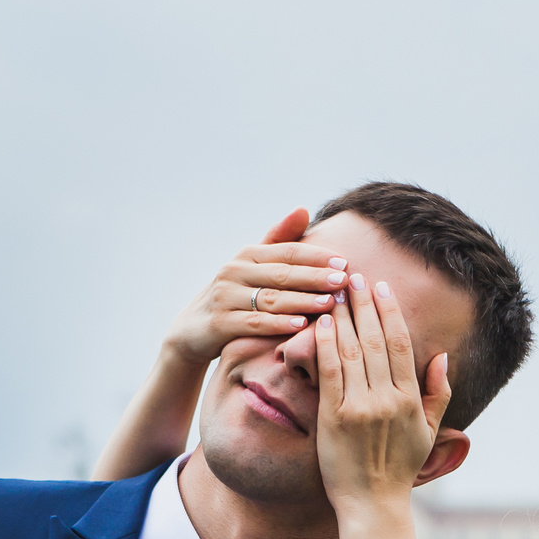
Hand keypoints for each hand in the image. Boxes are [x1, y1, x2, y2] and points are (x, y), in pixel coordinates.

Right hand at [159, 209, 347, 365]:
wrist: (193, 330)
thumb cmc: (235, 295)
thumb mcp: (253, 266)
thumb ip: (279, 240)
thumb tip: (303, 209)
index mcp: (248, 255)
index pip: (288, 252)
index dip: (317, 257)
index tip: (345, 263)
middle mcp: (235, 271)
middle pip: (282, 274)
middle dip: (315, 277)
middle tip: (344, 281)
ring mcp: (225, 296)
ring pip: (271, 298)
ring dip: (302, 300)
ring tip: (329, 303)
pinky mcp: (220, 322)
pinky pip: (254, 323)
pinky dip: (278, 324)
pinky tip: (300, 325)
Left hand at [315, 273, 451, 513]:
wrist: (372, 504)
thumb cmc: (399, 468)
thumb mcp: (428, 431)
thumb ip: (438, 393)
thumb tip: (441, 357)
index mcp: (410, 399)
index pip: (399, 344)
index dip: (389, 312)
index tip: (380, 288)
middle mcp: (387, 399)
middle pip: (375, 339)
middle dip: (363, 304)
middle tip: (353, 276)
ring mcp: (360, 408)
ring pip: (352, 350)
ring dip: (344, 316)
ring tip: (335, 291)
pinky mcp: (334, 418)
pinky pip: (330, 373)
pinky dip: (326, 345)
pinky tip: (322, 323)